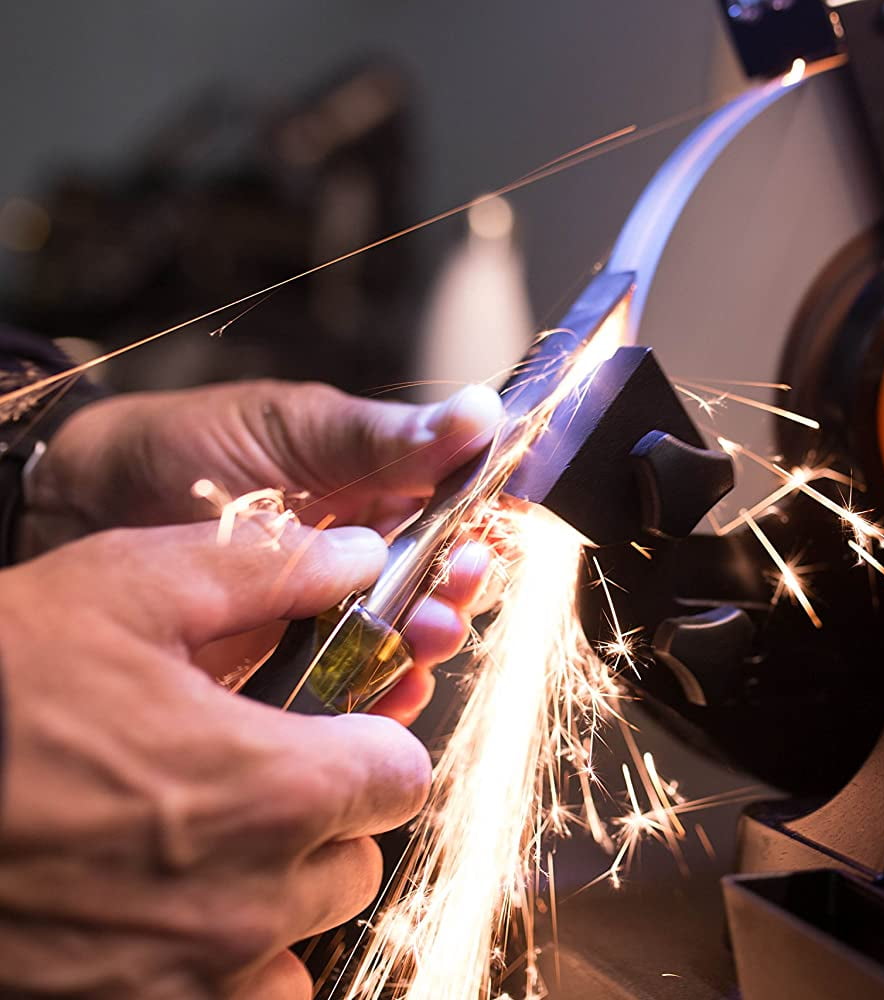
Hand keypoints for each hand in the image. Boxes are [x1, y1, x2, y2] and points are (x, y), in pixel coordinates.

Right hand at [0, 520, 430, 998]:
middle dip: (322, 819)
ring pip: (299, 944)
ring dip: (273, 902)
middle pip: (356, 862)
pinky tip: (162, 913)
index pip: (403, 776)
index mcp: (277, 787)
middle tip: (248, 780)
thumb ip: (267, 569)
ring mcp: (193, 976)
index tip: (331, 731)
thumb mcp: (125, 589)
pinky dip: (217, 968)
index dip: (370, 744)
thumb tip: (359, 555)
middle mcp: (252, 899)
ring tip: (199, 849)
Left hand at [21, 380, 504, 721]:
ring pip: (411, 638)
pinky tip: (394, 690)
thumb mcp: (290, 429)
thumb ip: (384, 437)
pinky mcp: (293, 667)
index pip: (461, 505)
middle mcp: (364, 552)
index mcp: (377, 485)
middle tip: (456, 580)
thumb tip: (480, 412)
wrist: (73, 505)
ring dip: (433, 639)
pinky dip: (385, 697)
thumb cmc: (178, 447)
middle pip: (446, 579)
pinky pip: (356, 689)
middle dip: (463, 584)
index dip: (490, 516)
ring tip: (427, 633)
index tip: (501, 521)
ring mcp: (330, 612)